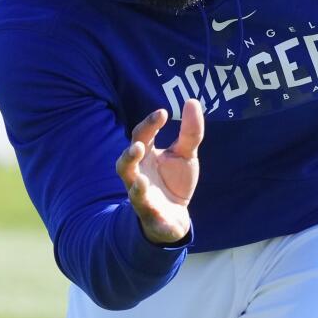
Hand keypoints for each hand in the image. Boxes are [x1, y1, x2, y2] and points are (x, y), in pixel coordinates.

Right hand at [115, 99, 204, 244]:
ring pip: (132, 191)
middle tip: (139, 146)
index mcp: (145, 156)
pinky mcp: (151, 216)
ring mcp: (142, 196)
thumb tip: (192, 101)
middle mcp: (137, 175)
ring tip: (142, 180)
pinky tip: (159, 212)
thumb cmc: (175, 180)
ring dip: (136, 186)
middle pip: (125, 164)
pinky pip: (149, 215)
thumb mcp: (186, 154)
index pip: (142, 136)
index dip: (149, 124)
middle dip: (129, 155)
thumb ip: (190, 131)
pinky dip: (152, 213)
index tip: (162, 112)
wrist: (176, 215)